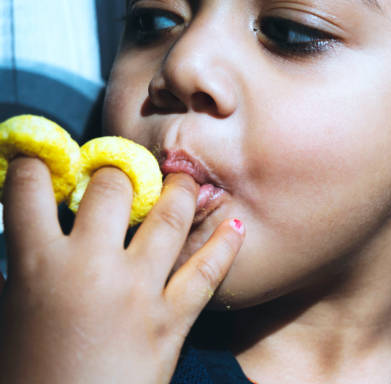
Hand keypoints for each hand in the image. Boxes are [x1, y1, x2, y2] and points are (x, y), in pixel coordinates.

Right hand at [0, 157, 243, 382]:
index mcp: (37, 265)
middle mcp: (91, 267)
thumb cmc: (26, 375)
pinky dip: (224, 246)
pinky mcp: (172, 320)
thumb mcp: (9, 315)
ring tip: (185, 178)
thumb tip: (32, 239)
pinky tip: (235, 225)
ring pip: (169, 218)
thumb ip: (23, 271)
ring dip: (180, 190)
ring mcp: (138, 290)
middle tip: (123, 171)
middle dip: (116, 169)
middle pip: (112, 187)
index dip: (34, 165)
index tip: (43, 160)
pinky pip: (206, 272)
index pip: (30, 188)